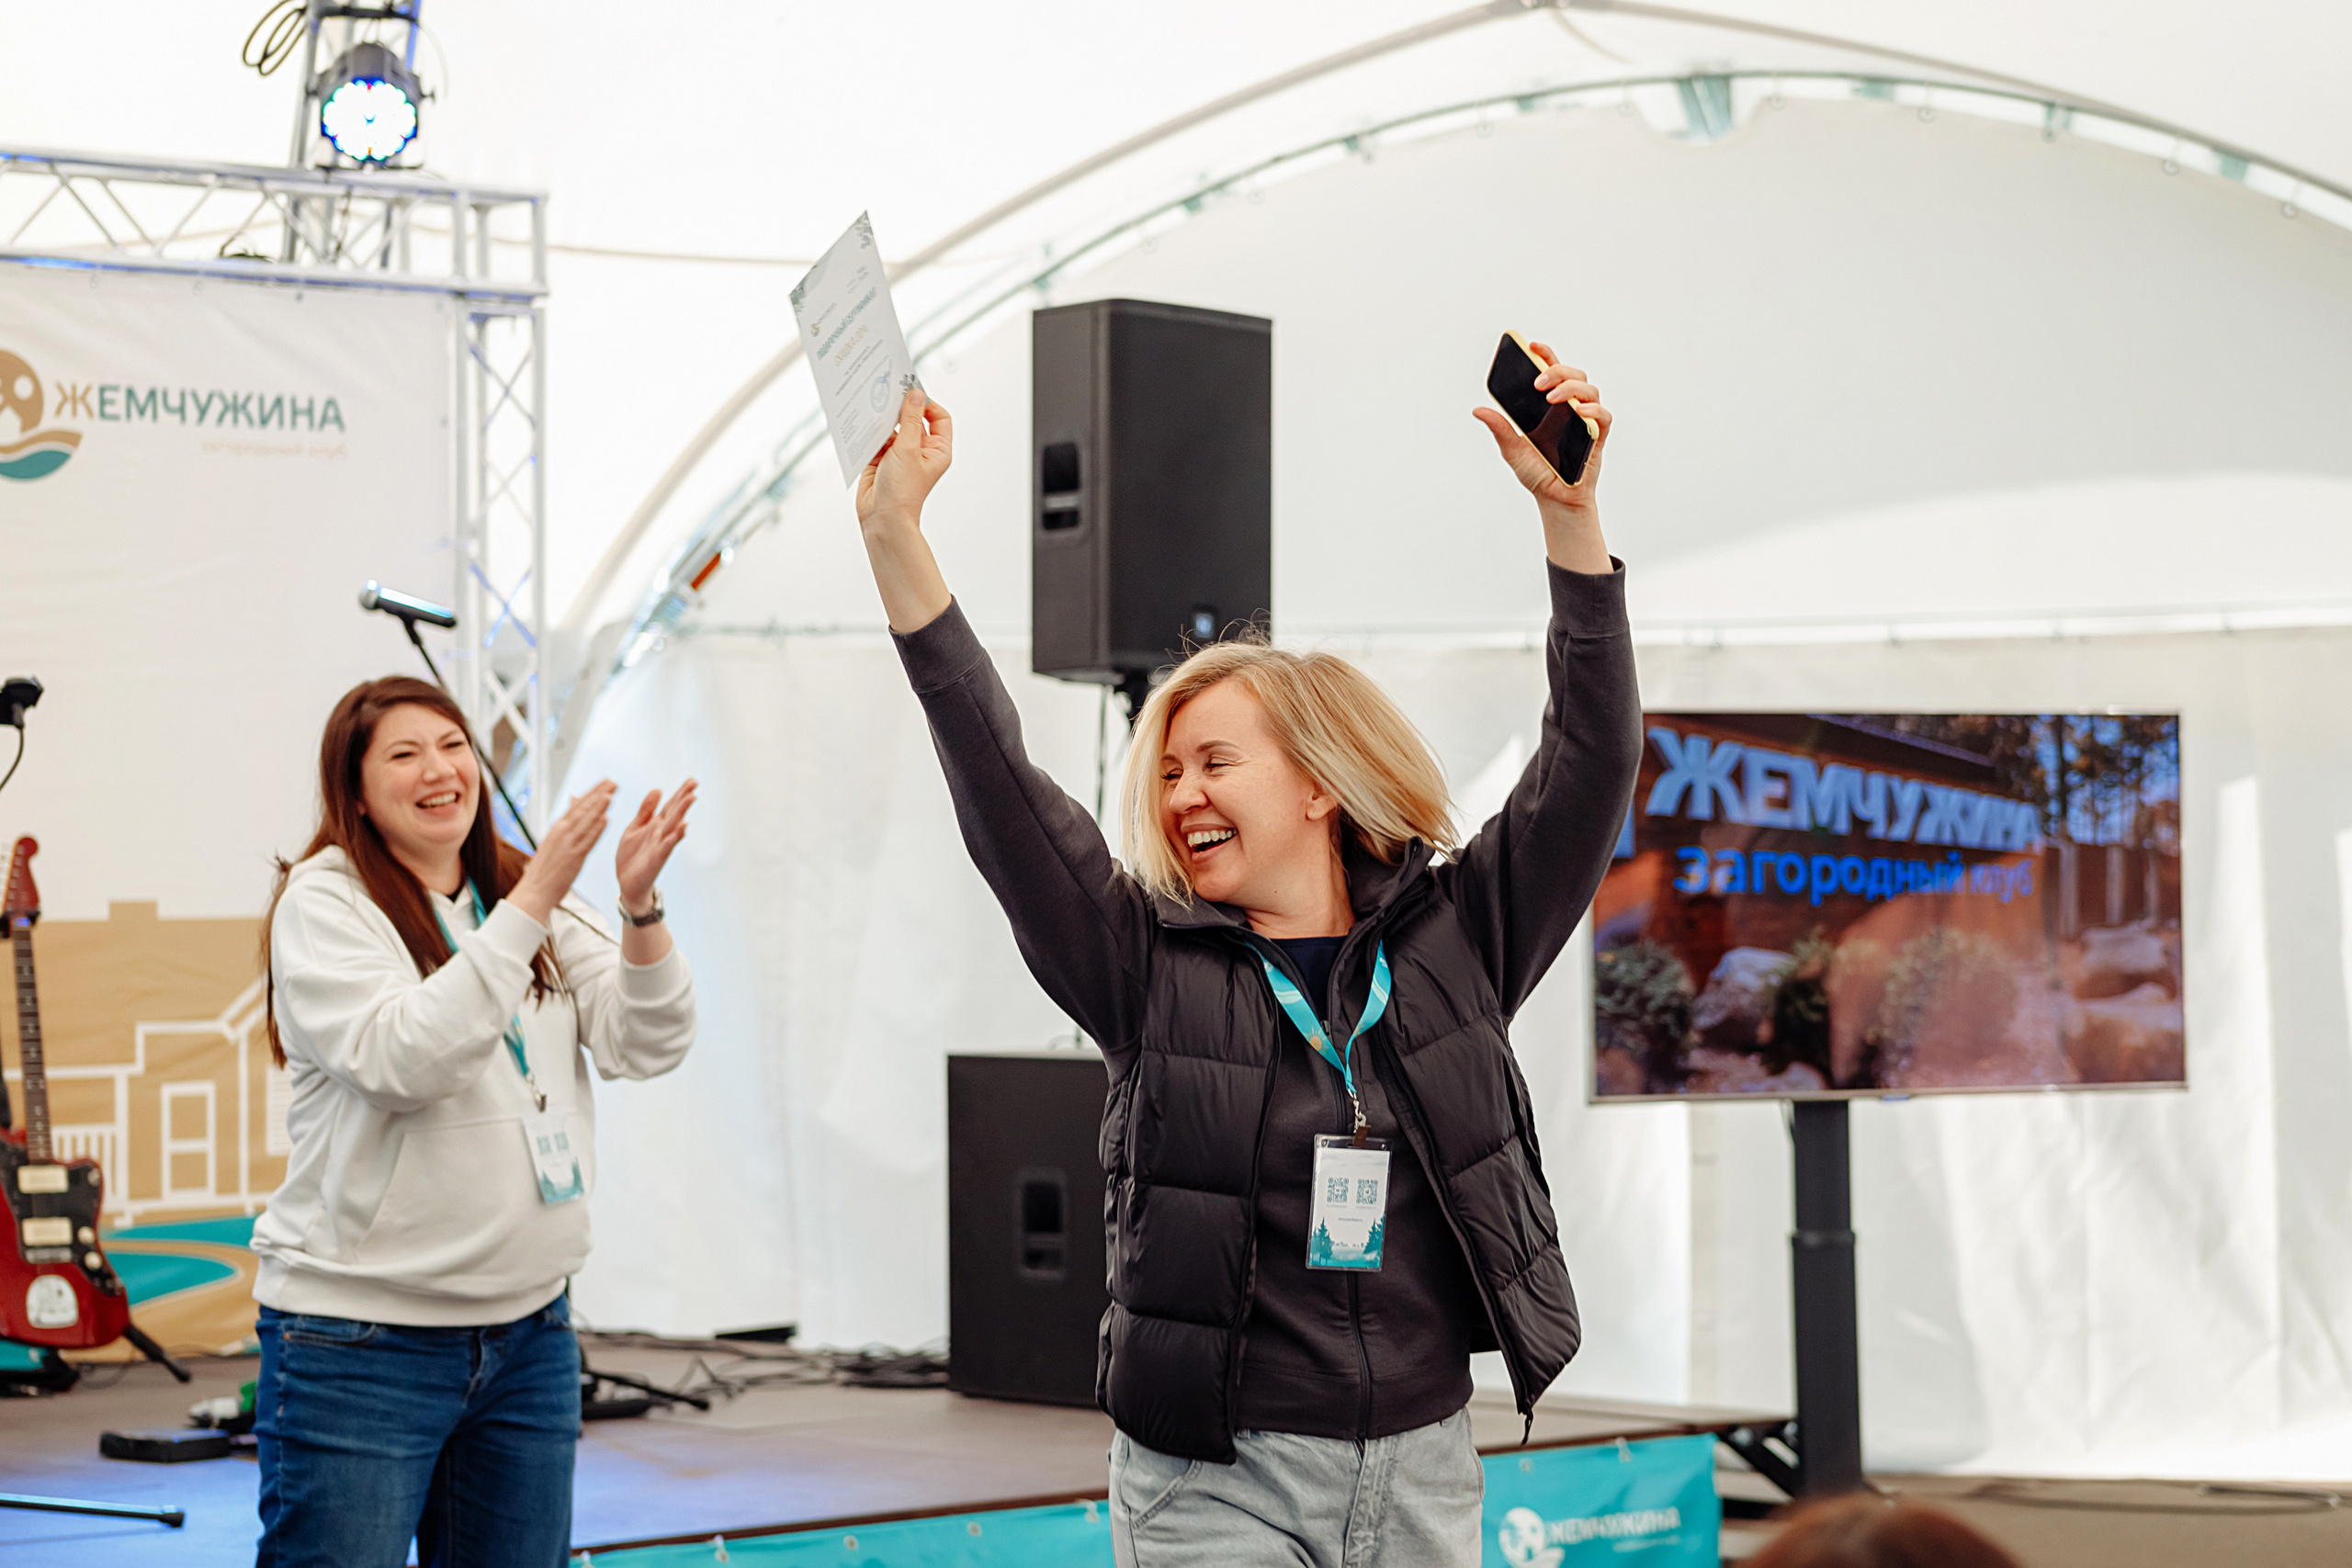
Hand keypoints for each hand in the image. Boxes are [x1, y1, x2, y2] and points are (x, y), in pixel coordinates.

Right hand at [505, 782, 616, 924]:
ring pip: (585, 822)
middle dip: (598, 794)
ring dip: (598, 807)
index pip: (577, 806)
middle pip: (582, 809)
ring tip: (611, 793)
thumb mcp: (553, 841)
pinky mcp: (572, 858)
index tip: (605, 782)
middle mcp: (561, 833)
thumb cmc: (545, 869)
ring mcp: (566, 844)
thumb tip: (573, 800)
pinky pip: (586, 841)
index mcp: (557, 829)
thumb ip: (566, 821)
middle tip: (613, 781)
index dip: (592, 793)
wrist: (534, 892)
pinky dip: (595, 830)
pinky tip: (606, 820)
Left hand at [615, 780, 695, 914]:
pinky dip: (675, 836)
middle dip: (683, 798)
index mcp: (655, 824)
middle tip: (694, 784)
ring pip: (673, 826)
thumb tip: (657, 789)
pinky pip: (667, 845)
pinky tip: (683, 826)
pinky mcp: (656, 858)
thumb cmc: (632, 857)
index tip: (692, 780)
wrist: (626, 884)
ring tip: (691, 798)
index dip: (680, 793)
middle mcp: (660, 833)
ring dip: (682, 812)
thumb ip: (645, 810)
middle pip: (674, 812)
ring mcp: (660, 845)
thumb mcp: (635, 828)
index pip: (670, 805)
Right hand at [855, 386, 953, 536]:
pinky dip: (871, 431)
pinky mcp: (881, 459)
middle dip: (901, 408)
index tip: (912, 391)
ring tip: (873, 406)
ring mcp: (900, 455)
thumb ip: (911, 420)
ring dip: (884, 419)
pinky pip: (877, 438)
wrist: (882, 518)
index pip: (939, 418)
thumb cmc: (902, 491)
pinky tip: (863, 421)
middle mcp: (920, 451)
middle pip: (913, 420)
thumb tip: (915, 395)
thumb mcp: (908, 449)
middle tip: (889, 391)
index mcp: (937, 450)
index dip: (928, 403)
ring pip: (893, 428)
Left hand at [1471, 341, 1612, 572]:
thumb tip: (1478, 410)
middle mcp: (1570, 408)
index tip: (1532, 345)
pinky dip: (1593, 411)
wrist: (1554, 500)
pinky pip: (1603, 417)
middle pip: (1573, 375)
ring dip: (1571, 388)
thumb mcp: (1512, 449)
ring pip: (1589, 390)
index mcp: (1550, 406)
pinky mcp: (1597, 437)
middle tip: (1538, 383)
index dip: (1545, 355)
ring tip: (1552, 398)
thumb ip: (1500, 428)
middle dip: (1557, 370)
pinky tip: (1579, 413)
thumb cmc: (1537, 473)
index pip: (1551, 372)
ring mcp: (1586, 421)